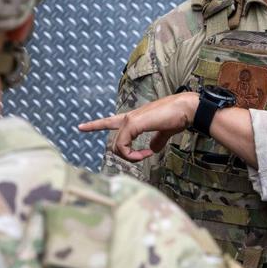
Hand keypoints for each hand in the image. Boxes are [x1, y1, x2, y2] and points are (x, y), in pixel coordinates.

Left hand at [78, 92, 199, 161]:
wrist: (186, 109)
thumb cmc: (178, 117)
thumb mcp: (164, 132)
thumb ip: (157, 140)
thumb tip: (152, 149)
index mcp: (135, 118)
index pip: (110, 121)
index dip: (95, 125)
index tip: (80, 127)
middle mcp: (129, 118)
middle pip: (115, 143)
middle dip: (126, 156)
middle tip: (143, 157)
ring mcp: (130, 120)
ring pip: (117, 146)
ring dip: (131, 157)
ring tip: (145, 156)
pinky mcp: (133, 123)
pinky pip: (123, 145)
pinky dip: (133, 155)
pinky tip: (146, 154)